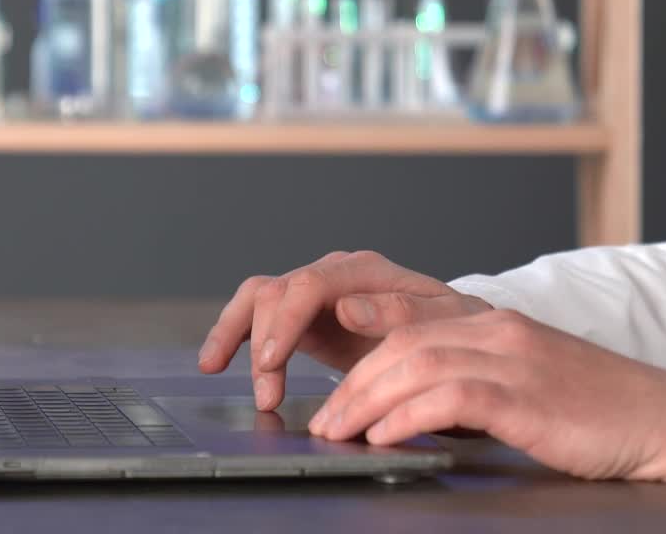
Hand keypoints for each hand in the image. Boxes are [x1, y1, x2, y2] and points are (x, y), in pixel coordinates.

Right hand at [197, 250, 492, 410]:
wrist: (450, 338)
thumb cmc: (450, 330)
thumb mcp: (442, 322)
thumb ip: (398, 312)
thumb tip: (348, 306)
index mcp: (365, 271)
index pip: (310, 283)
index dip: (287, 321)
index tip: (275, 359)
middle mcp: (333, 273)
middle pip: (277, 293)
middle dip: (264, 345)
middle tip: (268, 395)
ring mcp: (314, 291)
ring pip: (259, 300)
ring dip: (241, 340)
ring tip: (235, 379)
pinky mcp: (302, 315)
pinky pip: (257, 314)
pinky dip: (233, 335)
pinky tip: (215, 360)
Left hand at [308, 309, 665, 483]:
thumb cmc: (598, 411)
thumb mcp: (528, 381)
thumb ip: (476, 379)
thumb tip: (417, 405)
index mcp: (496, 324)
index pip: (411, 323)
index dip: (362, 343)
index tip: (330, 371)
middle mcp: (499, 331)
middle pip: (402, 343)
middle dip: (353, 381)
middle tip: (324, 418)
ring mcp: (514, 360)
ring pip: (416, 365)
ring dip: (367, 400)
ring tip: (339, 431)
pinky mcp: (527, 396)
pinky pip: (451, 397)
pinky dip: (408, 415)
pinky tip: (384, 437)